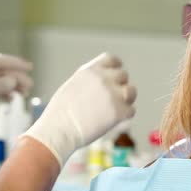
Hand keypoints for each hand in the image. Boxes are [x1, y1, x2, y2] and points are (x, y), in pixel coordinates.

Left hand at [0, 53, 32, 149]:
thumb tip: (13, 81)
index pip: (1, 61)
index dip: (16, 63)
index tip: (30, 68)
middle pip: (2, 70)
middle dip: (17, 77)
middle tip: (30, 86)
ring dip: (12, 85)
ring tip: (23, 93)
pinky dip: (4, 92)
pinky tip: (10, 99)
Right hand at [23, 53, 136, 167]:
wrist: (58, 130)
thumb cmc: (59, 114)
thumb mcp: (72, 86)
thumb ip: (89, 82)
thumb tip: (100, 87)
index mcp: (90, 70)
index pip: (112, 59)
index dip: (115, 68)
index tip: (113, 78)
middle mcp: (103, 79)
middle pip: (123, 75)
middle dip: (119, 86)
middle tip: (110, 100)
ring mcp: (112, 94)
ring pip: (131, 91)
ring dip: (127, 100)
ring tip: (115, 109)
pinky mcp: (119, 111)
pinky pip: (131, 111)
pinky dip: (124, 117)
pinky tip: (112, 122)